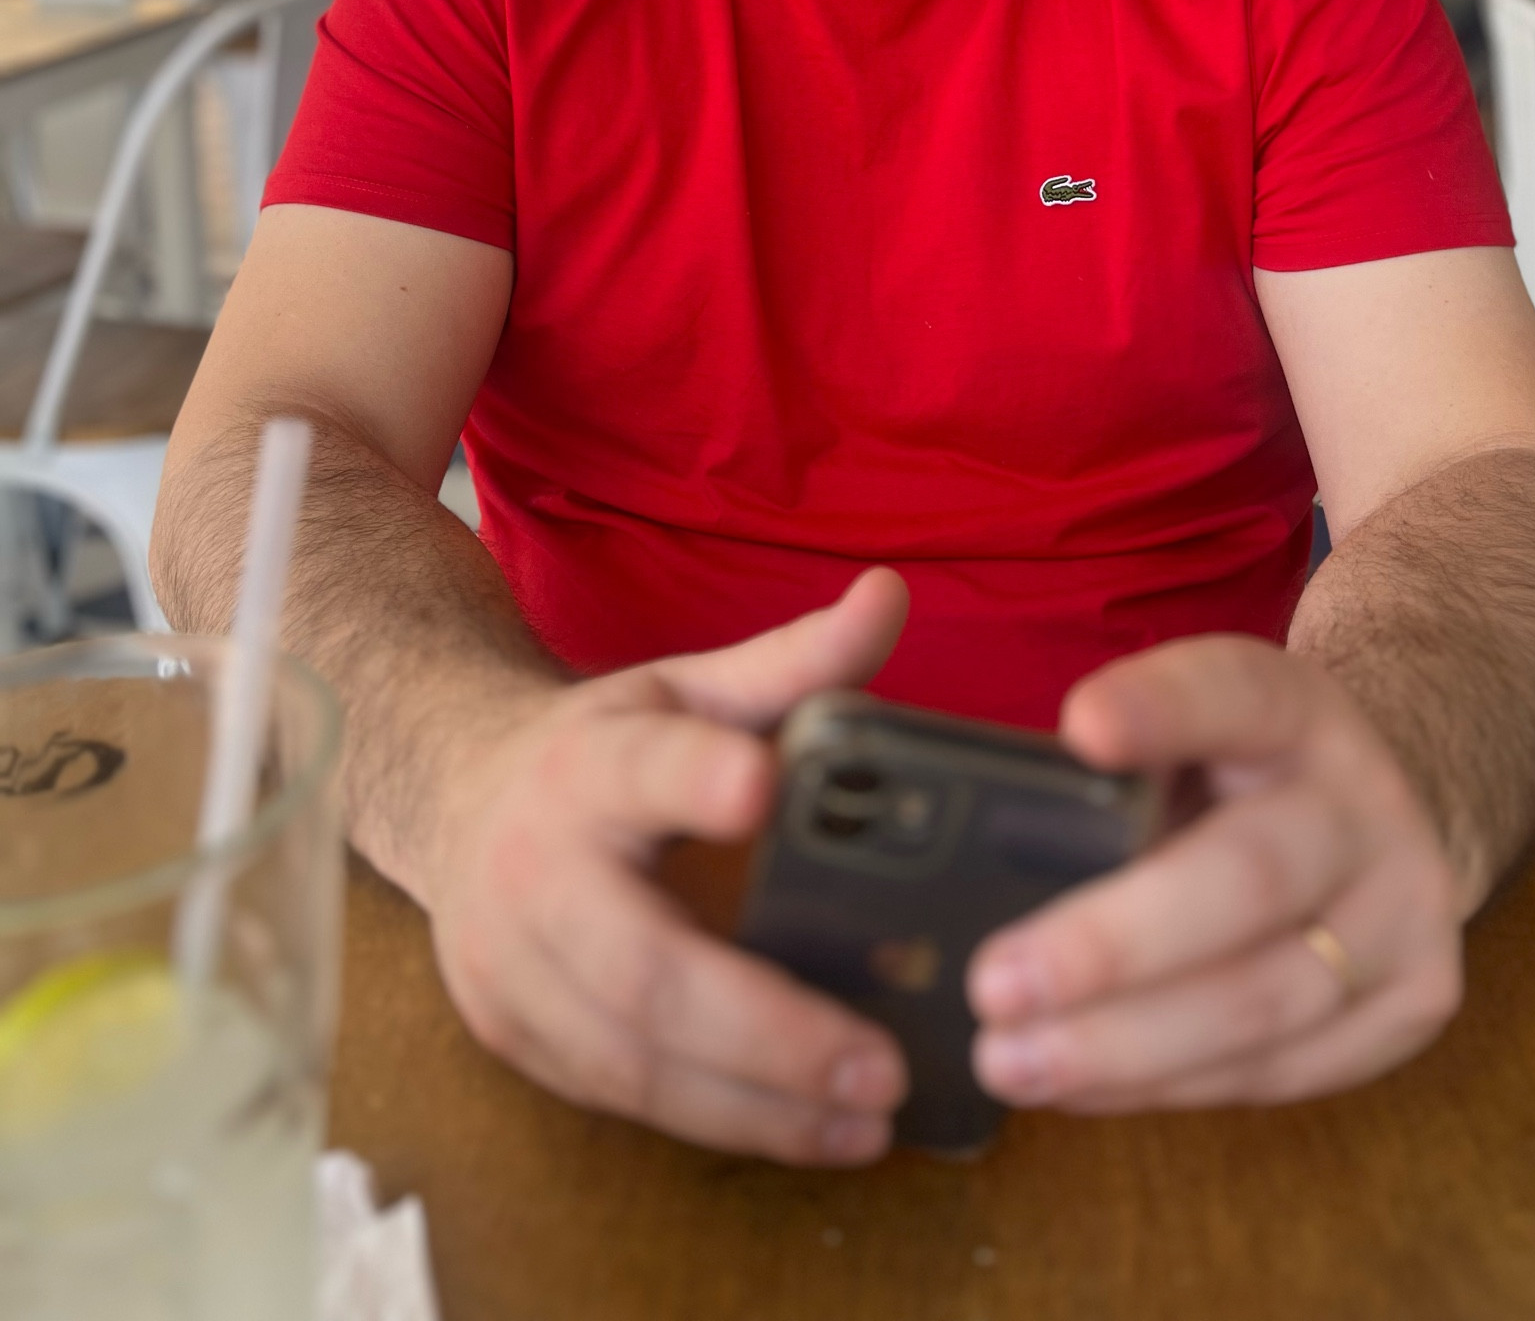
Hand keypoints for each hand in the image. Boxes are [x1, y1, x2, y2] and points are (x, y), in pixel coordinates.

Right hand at [423, 570, 911, 1163]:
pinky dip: (723, 1122)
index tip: (760, 787)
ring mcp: (513, 968)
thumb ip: (796, 659)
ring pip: (634, 1060)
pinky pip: (624, 1098)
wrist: (455, 797)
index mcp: (589, 763)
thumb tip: (890, 595)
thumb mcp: (691, 687)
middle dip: (766, 1029)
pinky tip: (810, 1129)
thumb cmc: (605, 746)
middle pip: (643, 967)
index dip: (696, 777)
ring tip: (871, 1120)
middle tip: (880, 1063)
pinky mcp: (517, 1039)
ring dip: (759, 1107)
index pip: (642, 767)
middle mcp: (537, 870)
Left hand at [966, 636, 1463, 1111]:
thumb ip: (1109, 760)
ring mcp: (1407, 904)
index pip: (1231, 691)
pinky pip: (1285, 1067)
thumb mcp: (1187, 728)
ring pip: (1266, 998)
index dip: (1160, 707)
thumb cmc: (1235, 776)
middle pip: (1248, 876)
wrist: (1387, 815)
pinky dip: (1171, 1086)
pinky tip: (1085, 1089)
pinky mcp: (1419, 999)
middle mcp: (1361, 799)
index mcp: (1291, 706)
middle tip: (993, 986)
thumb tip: (953, 829)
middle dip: (1114, 944)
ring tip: (1012, 1062)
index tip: (1078, 728)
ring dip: (1126, 1047)